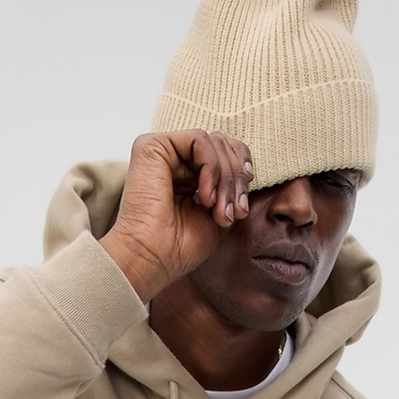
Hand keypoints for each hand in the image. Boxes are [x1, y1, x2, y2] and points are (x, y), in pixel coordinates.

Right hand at [99, 131, 254, 303]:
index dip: (241, 170)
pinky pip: (199, 140)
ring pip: (214, 142)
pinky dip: (211, 167)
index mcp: (187, 177)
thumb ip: (231, 190)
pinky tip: (205, 195)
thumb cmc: (180, 248)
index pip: (224, 154)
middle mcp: (173, 161)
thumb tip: (247, 171)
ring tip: (218, 210)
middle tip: (235, 212)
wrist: (151, 258)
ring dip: (225, 178)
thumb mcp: (218, 216)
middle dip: (236, 179)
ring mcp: (162, 152)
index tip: (243, 204)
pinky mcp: (152, 146)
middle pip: (222, 146)